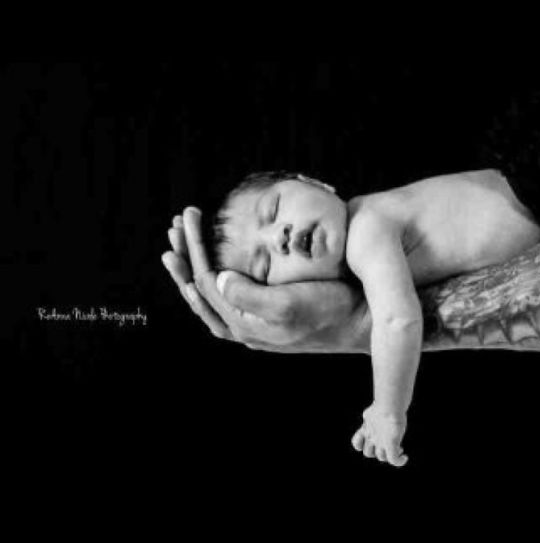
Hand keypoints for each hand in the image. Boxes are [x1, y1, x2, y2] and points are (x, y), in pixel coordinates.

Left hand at [161, 206, 370, 353]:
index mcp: (243, 323)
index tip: (189, 215)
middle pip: (201, 290)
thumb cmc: (332, 310)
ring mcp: (255, 323)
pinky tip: (214, 270)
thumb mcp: (289, 304)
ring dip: (195, 268)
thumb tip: (216, 280)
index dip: (194, 247)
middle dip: (186, 256)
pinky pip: (230, 298)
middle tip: (174, 225)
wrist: (362, 323)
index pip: (206, 281)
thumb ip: (248, 296)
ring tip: (179, 245)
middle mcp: (244, 326)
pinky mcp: (269, 315)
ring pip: (212, 296)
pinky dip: (215, 280)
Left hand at [351, 404, 408, 467]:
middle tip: (387, 444)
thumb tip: (374, 409)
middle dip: (376, 452)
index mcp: (366, 428)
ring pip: (381, 457)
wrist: (389, 405)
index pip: (356, 442)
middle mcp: (372, 437)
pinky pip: (394, 460)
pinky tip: (405, 458)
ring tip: (399, 449)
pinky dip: (399, 461)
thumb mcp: (376, 408)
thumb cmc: (386, 402)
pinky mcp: (391, 445)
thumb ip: (374, 413)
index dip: (361, 445)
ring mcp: (381, 442)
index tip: (370, 438)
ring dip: (388, 456)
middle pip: (368, 453)